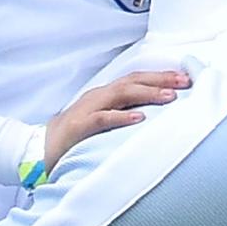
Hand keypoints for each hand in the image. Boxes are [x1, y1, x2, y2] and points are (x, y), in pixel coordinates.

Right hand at [44, 70, 190, 172]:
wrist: (40, 149)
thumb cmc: (76, 136)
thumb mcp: (104, 121)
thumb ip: (124, 114)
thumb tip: (156, 116)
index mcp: (105, 94)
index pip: (136, 79)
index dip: (161, 76)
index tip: (186, 78)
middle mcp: (99, 96)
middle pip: (132, 81)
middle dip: (160, 79)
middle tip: (185, 81)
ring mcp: (88, 109)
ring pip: (120, 94)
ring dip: (147, 93)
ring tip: (170, 96)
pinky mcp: (79, 126)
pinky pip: (102, 118)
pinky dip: (121, 117)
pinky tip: (139, 119)